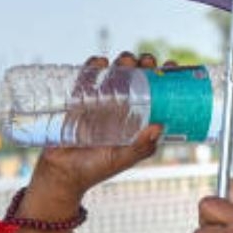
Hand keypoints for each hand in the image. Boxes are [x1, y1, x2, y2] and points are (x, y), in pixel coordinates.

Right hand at [29, 51, 167, 201]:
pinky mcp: (79, 98)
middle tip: (147, 62)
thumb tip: (158, 127)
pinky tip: (101, 62)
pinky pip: (88, 77)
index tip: (171, 65)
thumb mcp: (121, 159)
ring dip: (123, 62)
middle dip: (144, 65)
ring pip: (116, 73)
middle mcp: (121, 108)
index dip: (164, 79)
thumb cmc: (94, 169)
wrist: (60, 172)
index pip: (155, 95)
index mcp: (136, 121)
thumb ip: (140, 147)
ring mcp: (100, 101)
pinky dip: (94, 66)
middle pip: (137, 79)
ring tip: (126, 60)